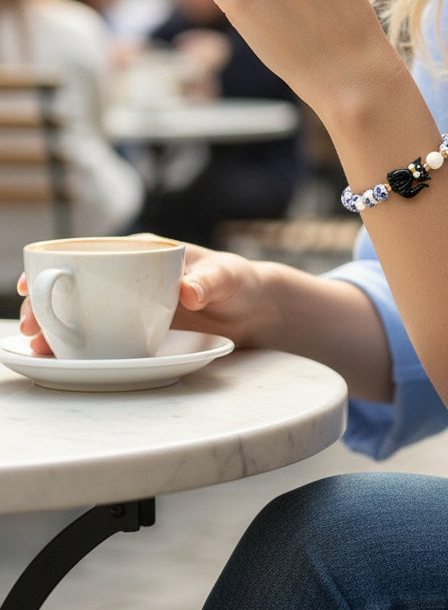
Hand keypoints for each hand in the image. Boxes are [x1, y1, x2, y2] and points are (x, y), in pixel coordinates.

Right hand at [17, 242, 271, 355]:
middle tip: (30, 328)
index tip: (32, 283)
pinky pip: (102, 333)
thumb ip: (208, 282)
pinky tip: (63, 358)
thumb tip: (187, 291)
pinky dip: (80, 344)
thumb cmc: (240, 282)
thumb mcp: (227, 277)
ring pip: (83, 312)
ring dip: (57, 328)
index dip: (55, 266)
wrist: (254, 310)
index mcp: (143, 252)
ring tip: (39, 348)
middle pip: (76, 286)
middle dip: (47, 304)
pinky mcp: (137, 327)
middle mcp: (129, 275)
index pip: (91, 253)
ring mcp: (129, 303)